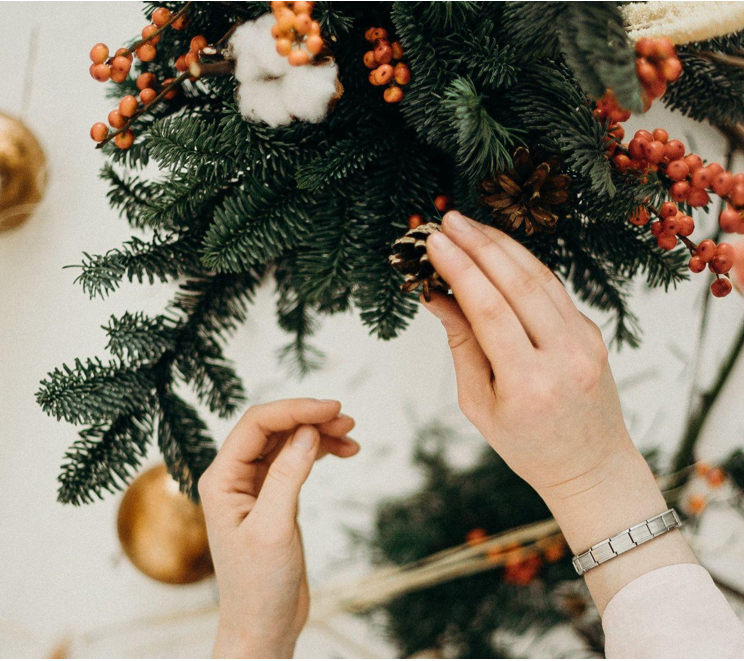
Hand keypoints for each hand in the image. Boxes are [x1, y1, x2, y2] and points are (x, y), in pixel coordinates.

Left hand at [199, 399, 358, 657]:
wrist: (264, 624)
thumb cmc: (259, 584)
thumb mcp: (274, 527)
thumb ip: (287, 475)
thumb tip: (307, 430)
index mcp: (222, 479)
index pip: (256, 425)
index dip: (294, 409)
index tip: (331, 409)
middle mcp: (235, 476)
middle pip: (273, 428)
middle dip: (309, 418)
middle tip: (347, 420)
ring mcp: (255, 485)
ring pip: (287, 441)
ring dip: (318, 433)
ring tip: (351, 434)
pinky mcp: (274, 496)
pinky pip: (297, 460)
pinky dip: (321, 451)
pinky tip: (345, 451)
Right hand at [424, 211, 696, 610]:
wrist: (590, 465)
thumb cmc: (526, 445)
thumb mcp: (479, 405)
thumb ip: (462, 346)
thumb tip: (438, 296)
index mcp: (529, 384)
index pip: (489, 310)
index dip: (460, 269)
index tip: (435, 242)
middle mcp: (564, 356)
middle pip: (518, 284)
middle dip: (480, 245)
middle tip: (449, 220)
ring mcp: (585, 341)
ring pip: (541, 278)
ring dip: (503, 245)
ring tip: (470, 225)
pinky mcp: (592, 331)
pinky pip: (554, 289)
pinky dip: (524, 264)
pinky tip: (499, 249)